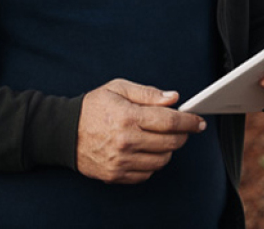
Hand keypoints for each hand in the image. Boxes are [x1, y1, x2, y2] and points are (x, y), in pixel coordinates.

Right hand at [76, 79, 205, 183]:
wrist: (64, 132)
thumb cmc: (92, 108)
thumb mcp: (118, 88)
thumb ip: (148, 93)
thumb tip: (173, 98)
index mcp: (128, 117)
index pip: (170, 122)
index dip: (190, 122)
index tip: (198, 122)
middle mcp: (126, 141)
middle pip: (170, 143)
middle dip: (182, 135)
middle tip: (180, 128)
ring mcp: (121, 161)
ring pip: (162, 160)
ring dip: (167, 149)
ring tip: (159, 138)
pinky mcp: (116, 175)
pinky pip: (147, 174)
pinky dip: (152, 164)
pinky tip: (145, 151)